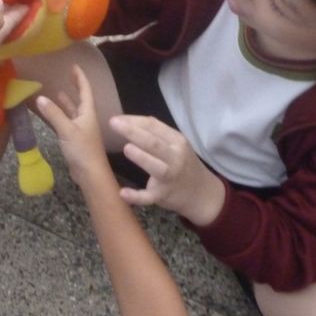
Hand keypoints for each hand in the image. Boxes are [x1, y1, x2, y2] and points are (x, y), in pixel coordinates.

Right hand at [36, 65, 111, 183]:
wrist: (90, 173)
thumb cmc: (83, 150)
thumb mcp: (66, 130)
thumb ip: (53, 114)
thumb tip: (40, 98)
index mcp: (88, 113)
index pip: (85, 90)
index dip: (80, 78)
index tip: (74, 66)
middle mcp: (86, 118)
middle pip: (81, 99)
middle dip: (74, 87)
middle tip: (66, 76)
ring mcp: (81, 129)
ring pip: (73, 111)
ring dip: (66, 102)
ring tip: (56, 92)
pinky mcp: (75, 140)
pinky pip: (66, 122)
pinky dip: (60, 116)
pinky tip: (52, 114)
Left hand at [109, 115, 224, 224]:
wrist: (202, 193)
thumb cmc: (183, 164)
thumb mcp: (177, 144)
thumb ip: (157, 133)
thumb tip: (128, 121)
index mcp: (177, 141)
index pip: (154, 126)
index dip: (133, 120)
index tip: (116, 118)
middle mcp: (175, 157)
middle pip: (154, 143)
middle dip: (133, 132)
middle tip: (113, 124)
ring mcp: (170, 177)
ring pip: (156, 167)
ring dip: (141, 157)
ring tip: (126, 148)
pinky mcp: (163, 195)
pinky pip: (149, 197)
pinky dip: (136, 196)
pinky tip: (123, 193)